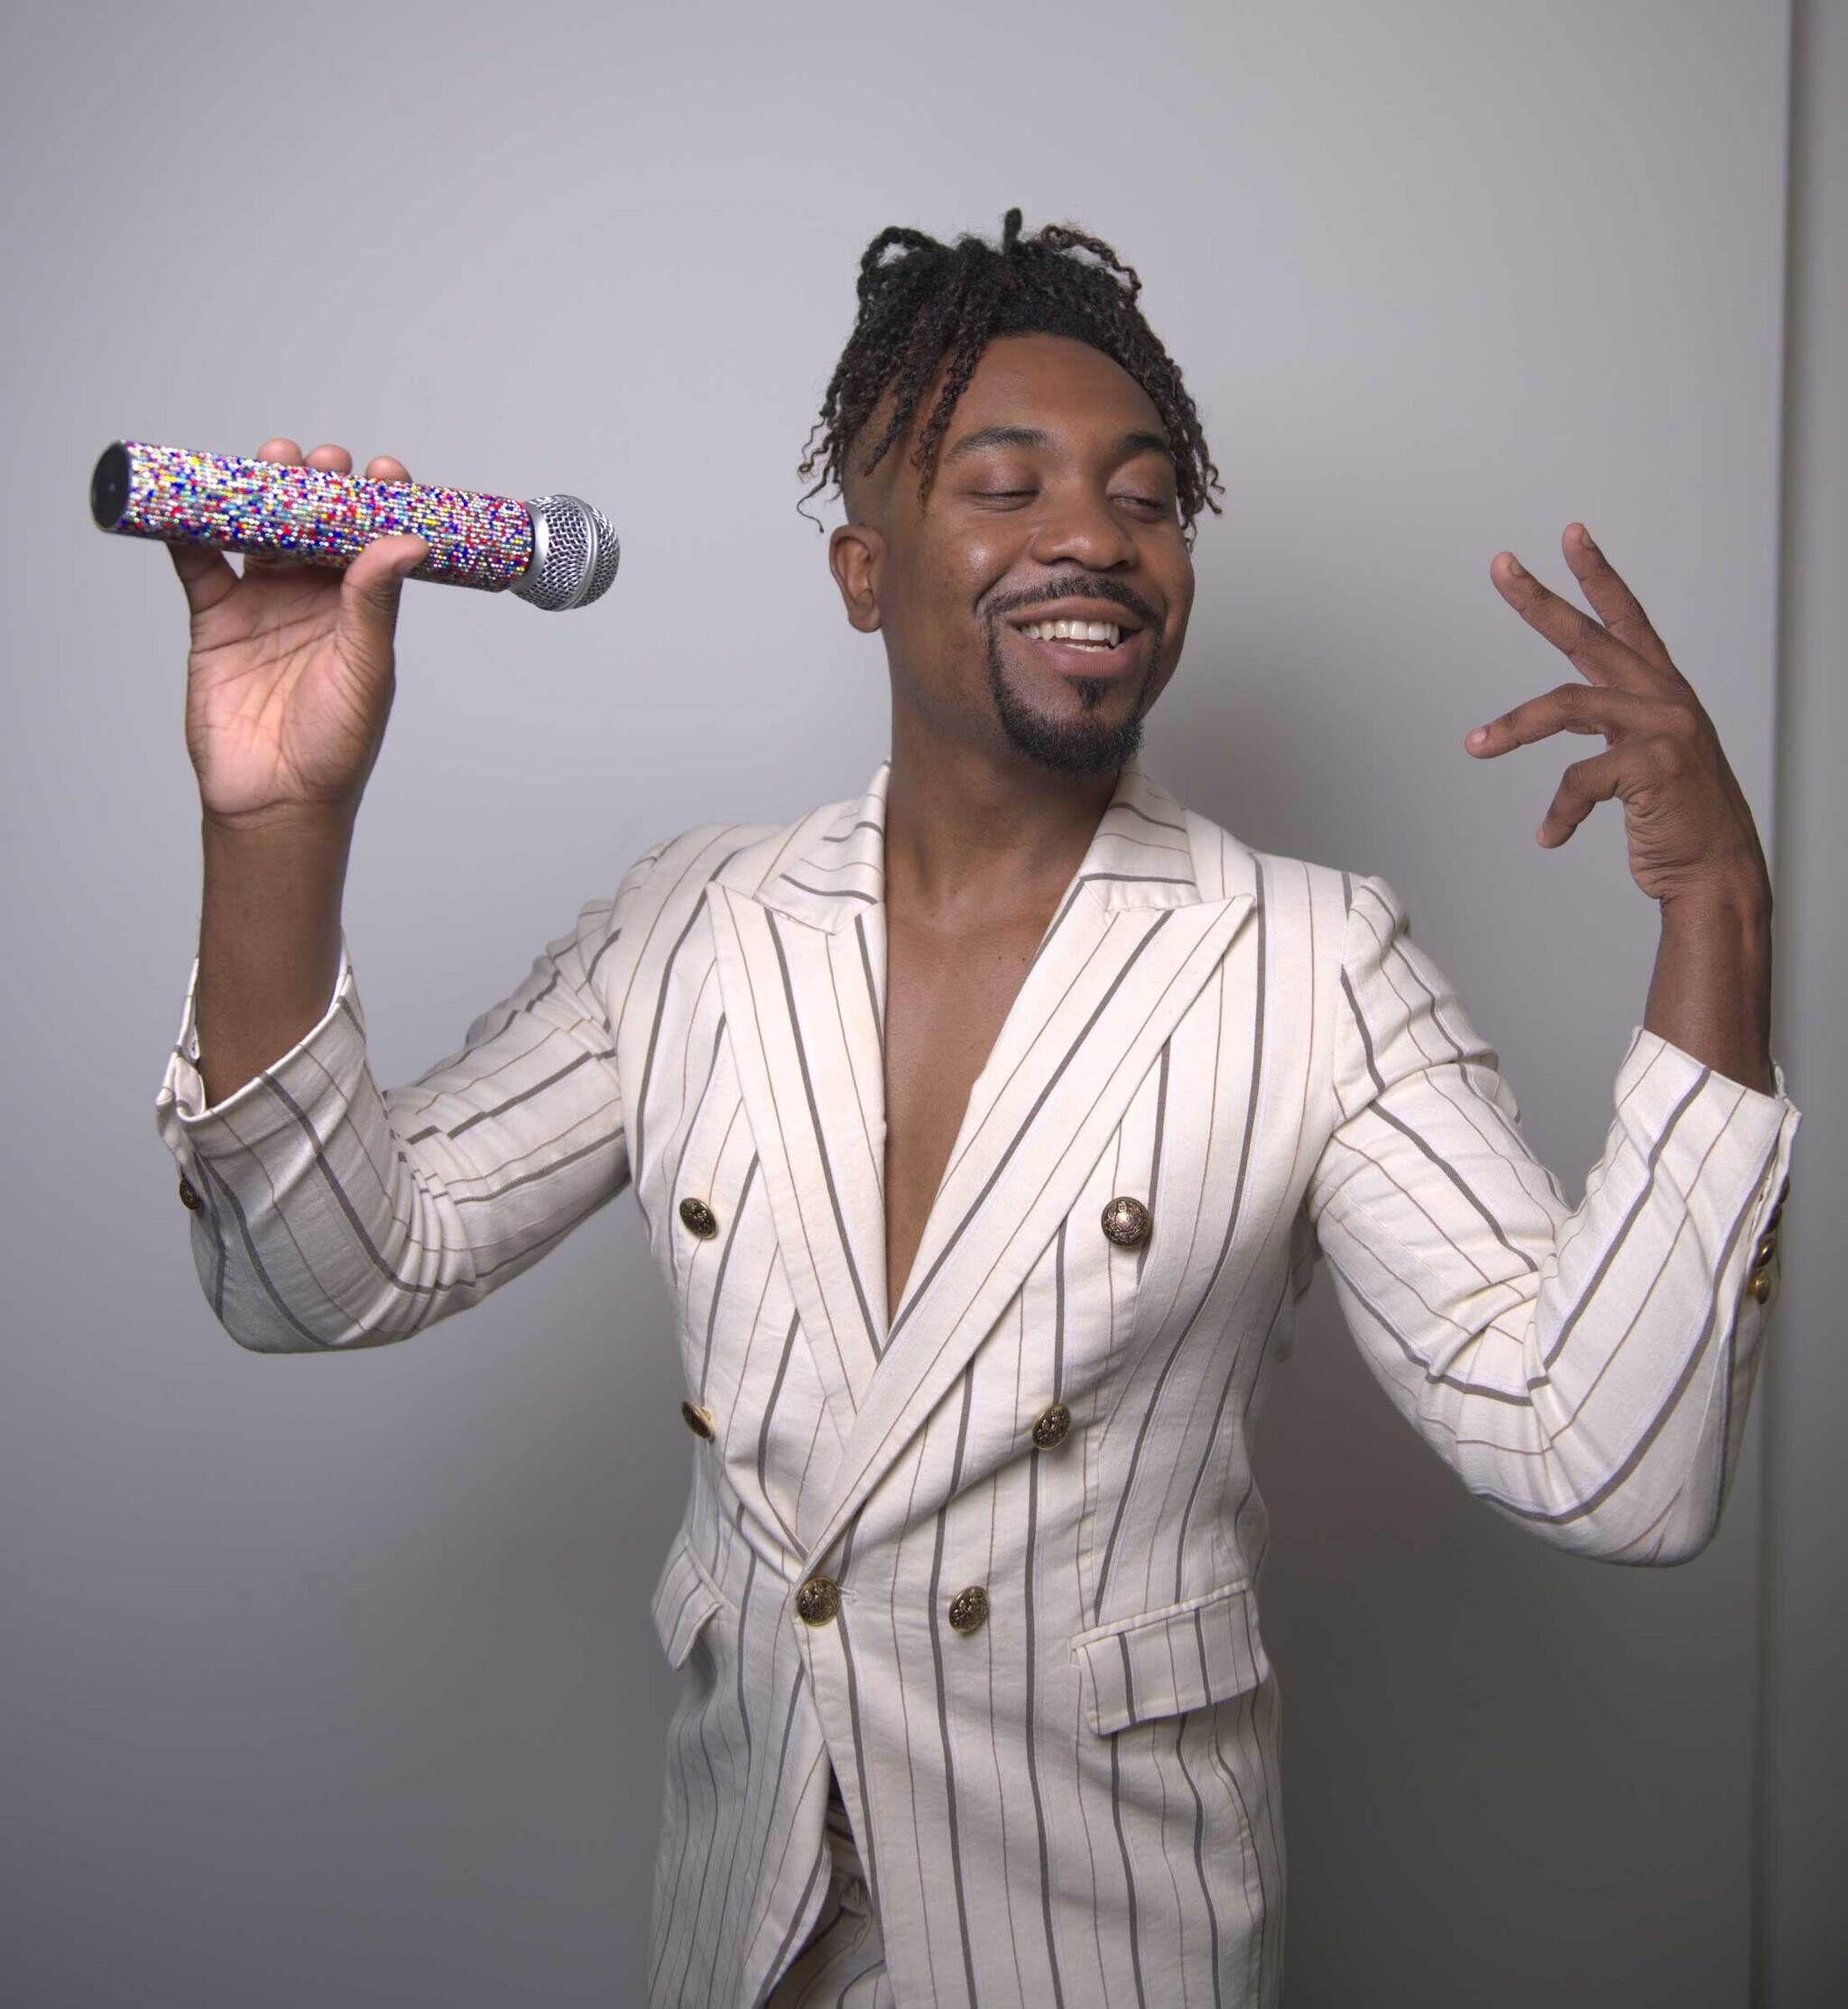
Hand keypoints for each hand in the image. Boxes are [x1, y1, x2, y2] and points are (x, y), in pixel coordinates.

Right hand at [169, 437, 429, 831]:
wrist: (278, 797)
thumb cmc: (337, 744)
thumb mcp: (367, 668)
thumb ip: (375, 602)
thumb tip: (406, 542)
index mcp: (360, 608)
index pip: (370, 541)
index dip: (375, 503)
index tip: (382, 471)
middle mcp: (313, 598)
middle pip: (311, 523)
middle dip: (314, 484)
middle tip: (319, 460)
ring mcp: (263, 604)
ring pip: (257, 531)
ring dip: (258, 494)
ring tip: (268, 461)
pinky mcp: (216, 619)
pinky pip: (198, 564)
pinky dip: (188, 530)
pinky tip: (187, 499)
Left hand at [1464, 524, 1770, 909]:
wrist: (1716, 870)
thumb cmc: (1676, 817)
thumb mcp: (1642, 757)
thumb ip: (1608, 724)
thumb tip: (1557, 713)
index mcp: (1661, 690)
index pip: (1626, 618)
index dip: (1598, 575)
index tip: (1570, 535)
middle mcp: (1664, 697)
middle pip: (1588, 636)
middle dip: (1539, 599)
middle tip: (1500, 565)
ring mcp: (1664, 727)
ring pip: (1565, 705)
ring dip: (1513, 727)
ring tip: (1474, 745)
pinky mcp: (1656, 764)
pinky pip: (1580, 780)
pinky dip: (1559, 812)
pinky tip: (1551, 836)